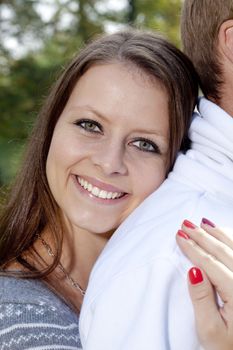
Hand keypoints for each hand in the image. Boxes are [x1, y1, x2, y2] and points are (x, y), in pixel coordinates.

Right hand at [176, 218, 232, 349]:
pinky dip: (232, 239)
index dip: (193, 248)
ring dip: (218, 234)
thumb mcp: (210, 331)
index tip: (179, 235)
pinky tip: (224, 233)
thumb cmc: (228, 347)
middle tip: (186, 224)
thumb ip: (201, 299)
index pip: (210, 263)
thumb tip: (193, 270)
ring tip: (203, 223)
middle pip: (223, 251)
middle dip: (202, 236)